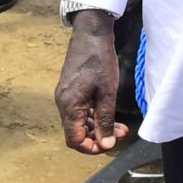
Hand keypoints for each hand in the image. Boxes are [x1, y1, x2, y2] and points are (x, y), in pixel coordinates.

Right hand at [55, 11, 125, 153]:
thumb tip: (105, 143)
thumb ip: (105, 120)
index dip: (90, 148)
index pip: (74, 140)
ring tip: (119, 126)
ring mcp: (65, 96)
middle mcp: (63, 103)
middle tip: (119, 134)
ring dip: (97, 127)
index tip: (108, 145)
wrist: (90, 34)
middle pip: (76, 132)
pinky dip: (93, 116)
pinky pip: (79, 111)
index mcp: (70, 106)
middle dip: (98, 137)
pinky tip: (108, 114)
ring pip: (78, 122)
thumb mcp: (107, 93)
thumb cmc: (99, 60)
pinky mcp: (69, 90)